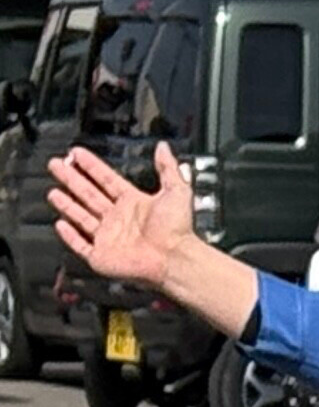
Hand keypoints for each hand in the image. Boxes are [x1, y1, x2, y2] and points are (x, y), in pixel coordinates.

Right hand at [50, 140, 194, 288]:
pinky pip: (80, 244)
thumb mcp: (177, 191)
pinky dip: (69, 236)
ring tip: (52, 192)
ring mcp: (108, 237)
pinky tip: (60, 224)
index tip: (76, 153)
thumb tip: (164, 147)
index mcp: (133, 203)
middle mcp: (118, 219)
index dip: (91, 166)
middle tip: (56, 164)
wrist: (175, 258)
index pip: (106, 179)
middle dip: (71, 179)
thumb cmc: (178, 229)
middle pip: (89, 194)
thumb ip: (168, 168)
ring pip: (81, 217)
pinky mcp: (101, 256)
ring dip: (67, 205)